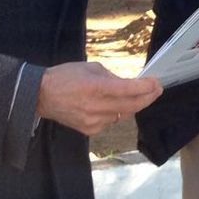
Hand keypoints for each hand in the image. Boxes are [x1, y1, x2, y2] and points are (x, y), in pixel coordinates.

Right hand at [36, 62, 161, 136]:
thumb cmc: (65, 76)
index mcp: (96, 87)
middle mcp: (96, 106)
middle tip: (156, 90)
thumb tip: (128, 85)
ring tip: (131, 96)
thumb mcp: (90, 68)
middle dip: (148, 98)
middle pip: (132, 106)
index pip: (129, 89)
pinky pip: (110, 122)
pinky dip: (114, 114)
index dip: (146, 87)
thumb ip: (111, 77)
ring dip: (130, 105)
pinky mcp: (89, 130)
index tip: (157, 83)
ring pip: (122, 115)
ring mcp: (93, 121)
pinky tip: (108, 106)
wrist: (41, 96)